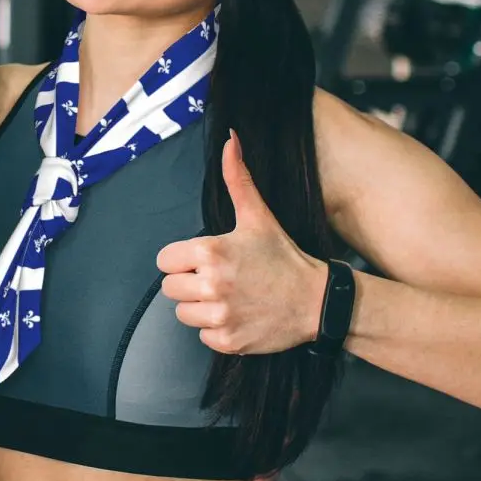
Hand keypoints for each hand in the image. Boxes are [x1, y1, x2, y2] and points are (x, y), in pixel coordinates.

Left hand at [156, 131, 326, 354]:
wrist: (316, 301)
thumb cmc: (282, 257)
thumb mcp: (257, 215)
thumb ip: (237, 178)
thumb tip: (229, 139)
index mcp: (210, 251)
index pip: (165, 261)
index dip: (182, 259)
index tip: (204, 259)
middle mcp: (211, 284)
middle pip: (170, 288)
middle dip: (189, 283)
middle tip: (218, 278)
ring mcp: (220, 316)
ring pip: (183, 313)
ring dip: (200, 307)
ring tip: (228, 296)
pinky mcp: (228, 341)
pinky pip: (202, 336)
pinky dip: (216, 329)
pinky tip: (237, 315)